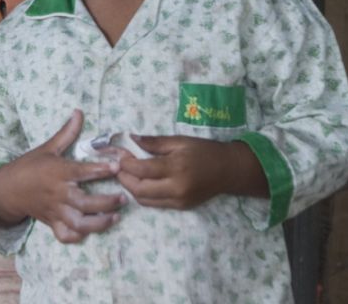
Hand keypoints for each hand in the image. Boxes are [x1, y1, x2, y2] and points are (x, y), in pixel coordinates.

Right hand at [0, 109, 125, 243]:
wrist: (8, 189)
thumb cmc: (30, 166)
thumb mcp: (47, 147)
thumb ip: (67, 133)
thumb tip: (79, 112)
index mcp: (57, 172)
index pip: (81, 172)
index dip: (99, 170)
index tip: (116, 167)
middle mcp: (58, 193)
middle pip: (84, 203)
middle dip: (106, 202)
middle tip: (123, 197)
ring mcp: (55, 211)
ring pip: (79, 223)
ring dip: (99, 223)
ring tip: (115, 217)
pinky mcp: (52, 223)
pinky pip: (66, 235)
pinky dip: (79, 236)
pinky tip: (92, 230)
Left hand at [117, 135, 267, 208]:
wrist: (229, 171)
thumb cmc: (204, 151)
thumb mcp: (179, 141)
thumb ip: (154, 142)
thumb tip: (131, 139)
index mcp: (176, 168)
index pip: (142, 170)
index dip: (126, 163)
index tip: (119, 155)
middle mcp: (176, 188)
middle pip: (139, 189)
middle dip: (124, 178)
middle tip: (118, 167)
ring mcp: (179, 201)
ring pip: (144, 200)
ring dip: (131, 188)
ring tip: (126, 174)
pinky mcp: (181, 207)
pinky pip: (155, 204)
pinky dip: (143, 194)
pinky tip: (140, 182)